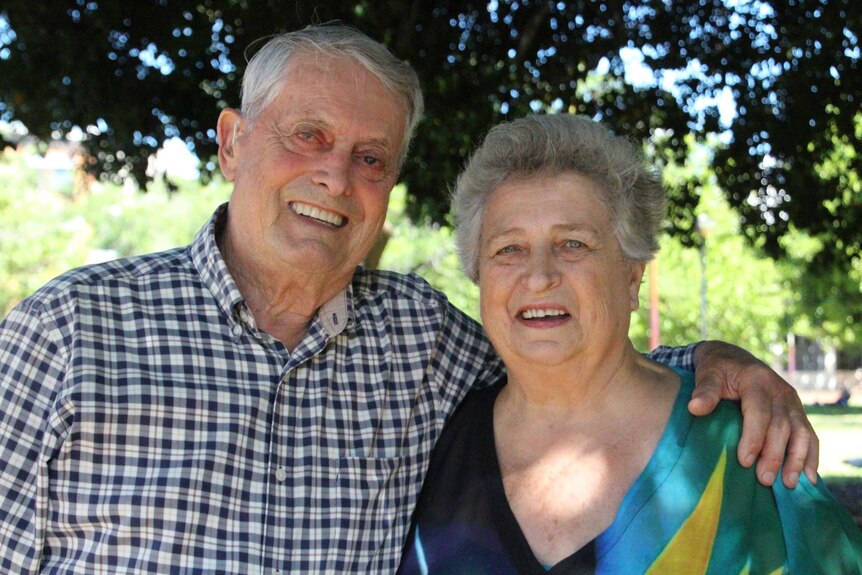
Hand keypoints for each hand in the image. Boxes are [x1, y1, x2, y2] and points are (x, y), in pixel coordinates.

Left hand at [689, 340, 818, 488]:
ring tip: (788, 484)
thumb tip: (695, 408)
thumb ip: (704, 391)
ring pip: (801, 433)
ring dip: (797, 460)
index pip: (759, 412)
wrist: (732, 357)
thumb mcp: (707, 374)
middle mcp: (780, 391)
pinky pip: (810, 435)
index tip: (744, 461)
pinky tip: (809, 477)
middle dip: (774, 455)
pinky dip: (811, 456)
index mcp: (757, 380)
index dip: (754, 437)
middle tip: (764, 480)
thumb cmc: (717, 369)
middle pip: (782, 426)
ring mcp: (792, 402)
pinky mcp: (798, 412)